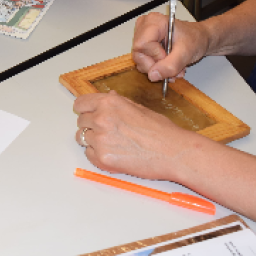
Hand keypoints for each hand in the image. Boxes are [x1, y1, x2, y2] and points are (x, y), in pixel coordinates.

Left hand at [73, 91, 202, 179]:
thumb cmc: (162, 131)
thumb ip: (118, 102)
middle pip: (80, 121)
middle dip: (91, 125)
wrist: (174, 153)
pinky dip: (97, 155)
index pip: (80, 103)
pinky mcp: (102, 158)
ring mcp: (100, 139)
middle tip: (108, 132)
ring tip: (113, 143)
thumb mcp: (139, 108)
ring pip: (82, 138)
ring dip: (93, 140)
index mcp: (109, 103)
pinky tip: (114, 153)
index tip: (87, 113)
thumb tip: (108, 96)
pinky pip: (89, 155)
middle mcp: (101, 119)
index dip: (84, 109)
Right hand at [131, 12, 209, 81]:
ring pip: (140, 60)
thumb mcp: (186, 53)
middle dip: (157, 67)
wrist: (198, 38)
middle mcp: (144, 27)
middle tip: (173, 69)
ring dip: (158, 69)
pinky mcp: (143, 45)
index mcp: (154, 22)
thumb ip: (170, 65)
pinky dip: (156, 67)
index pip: (142, 45)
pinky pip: (143, 61)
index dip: (155, 57)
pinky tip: (168, 65)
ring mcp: (142, 36)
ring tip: (174, 67)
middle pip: (139, 54)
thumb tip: (153, 76)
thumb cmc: (194, 39)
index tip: (170, 59)